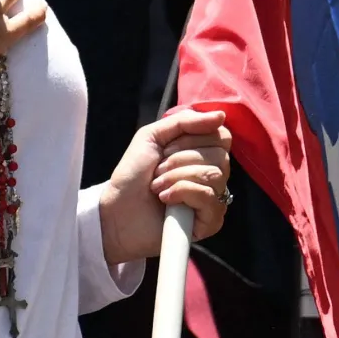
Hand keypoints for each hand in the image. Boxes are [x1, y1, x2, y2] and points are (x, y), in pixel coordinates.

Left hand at [97, 110, 232, 264]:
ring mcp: (213, 199)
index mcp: (203, 153)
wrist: (117, 209)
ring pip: (214, 175)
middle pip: (220, 155)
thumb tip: (220, 115)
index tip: (168, 148)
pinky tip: (165, 199)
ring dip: (178, 176)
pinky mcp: (210, 221)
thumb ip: (185, 121)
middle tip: (159, 169)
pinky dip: (182, 192)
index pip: (222, 136)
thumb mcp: (154, 136)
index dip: (195, 138)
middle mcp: (213, 175)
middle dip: (181, 159)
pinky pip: (208, 196)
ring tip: (158, 185)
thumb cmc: (133, 174)